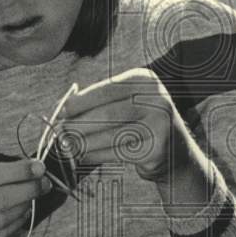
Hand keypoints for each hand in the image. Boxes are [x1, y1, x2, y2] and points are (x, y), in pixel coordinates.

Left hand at [60, 68, 188, 182]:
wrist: (175, 152)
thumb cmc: (141, 123)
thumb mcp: (127, 102)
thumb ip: (100, 101)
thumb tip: (63, 109)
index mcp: (145, 80)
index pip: (107, 89)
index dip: (82, 101)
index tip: (62, 111)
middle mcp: (156, 99)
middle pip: (107, 112)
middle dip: (79, 124)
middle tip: (60, 132)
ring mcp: (159, 124)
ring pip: (110, 134)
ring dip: (84, 142)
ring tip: (67, 145)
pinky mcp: (156, 149)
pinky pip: (117, 152)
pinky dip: (96, 154)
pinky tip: (83, 156)